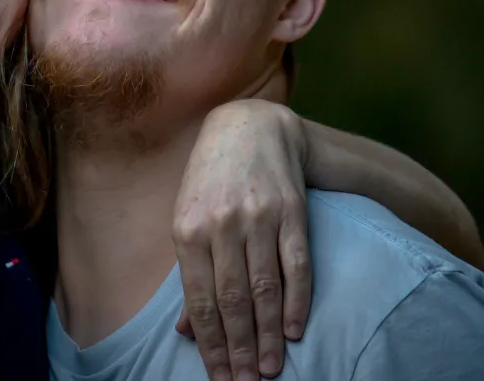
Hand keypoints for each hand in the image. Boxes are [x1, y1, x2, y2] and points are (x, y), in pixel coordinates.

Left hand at [173, 99, 311, 380]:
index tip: (221, 377)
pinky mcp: (292, 211)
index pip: (201, 300)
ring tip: (271, 368)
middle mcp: (222, 224)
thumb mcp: (187, 219)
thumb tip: (185, 330)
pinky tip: (296, 330)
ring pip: (265, 288)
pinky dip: (298, 300)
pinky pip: (297, 264)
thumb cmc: (210, 180)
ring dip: (269, 334)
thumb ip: (190, 274)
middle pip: (233, 300)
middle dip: (240, 348)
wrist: (248, 127)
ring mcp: (259, 217)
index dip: (211, 344)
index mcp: (188, 229)